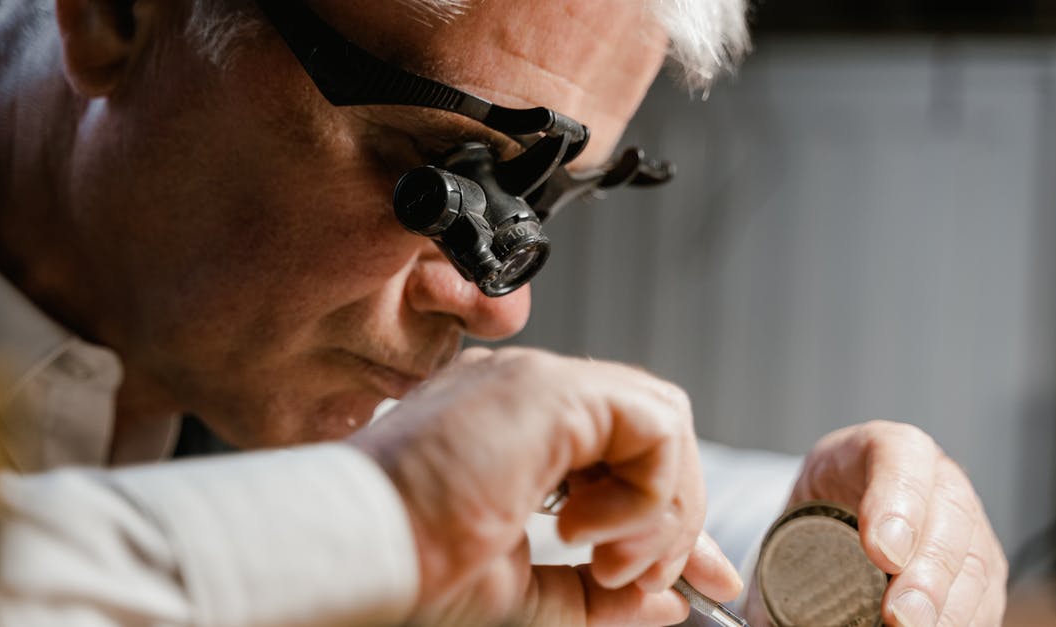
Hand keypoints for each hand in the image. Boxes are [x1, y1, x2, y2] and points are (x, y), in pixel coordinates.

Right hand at [349, 347, 741, 625]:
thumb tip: (665, 603)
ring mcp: (536, 383)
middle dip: (675, 516)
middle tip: (645, 581)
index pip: (621, 454)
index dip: (668, 516)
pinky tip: (589, 534)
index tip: (695, 582)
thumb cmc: (409, 571)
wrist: (360, 554)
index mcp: (513, 434)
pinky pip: (653, 424)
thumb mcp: (522, 595)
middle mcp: (527, 397)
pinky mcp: (548, 387)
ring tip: (609, 566)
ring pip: (661, 421)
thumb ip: (597, 595)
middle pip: (650, 432)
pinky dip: (646, 492)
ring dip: (660, 509)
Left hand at [786, 421, 1006, 625]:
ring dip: (950, 606)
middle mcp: (936, 477)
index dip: (898, 501)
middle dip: (927, 573)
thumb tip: (760, 619)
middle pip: (948, 516)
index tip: (882, 551)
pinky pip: (985, 595)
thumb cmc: (819, 511)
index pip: (900, 456)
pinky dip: (964, 619)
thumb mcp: (794, 516)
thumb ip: (777, 560)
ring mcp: (966, 522)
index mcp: (881, 448)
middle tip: (901, 615)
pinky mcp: (980, 566)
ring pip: (975, 560)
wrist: (844, 510)